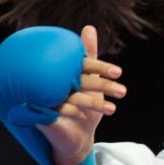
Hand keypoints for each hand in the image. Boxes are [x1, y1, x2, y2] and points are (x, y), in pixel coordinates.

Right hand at [36, 26, 125, 164]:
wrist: (76, 137)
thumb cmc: (85, 105)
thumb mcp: (92, 81)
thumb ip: (90, 57)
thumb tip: (88, 27)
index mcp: (67, 73)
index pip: (83, 64)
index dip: (100, 67)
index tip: (118, 73)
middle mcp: (56, 83)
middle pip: (79, 79)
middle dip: (102, 86)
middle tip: (122, 91)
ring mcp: (48, 97)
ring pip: (70, 95)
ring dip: (92, 102)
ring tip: (113, 109)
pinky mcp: (41, 112)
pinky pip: (54, 108)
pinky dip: (70, 110)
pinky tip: (82, 114)